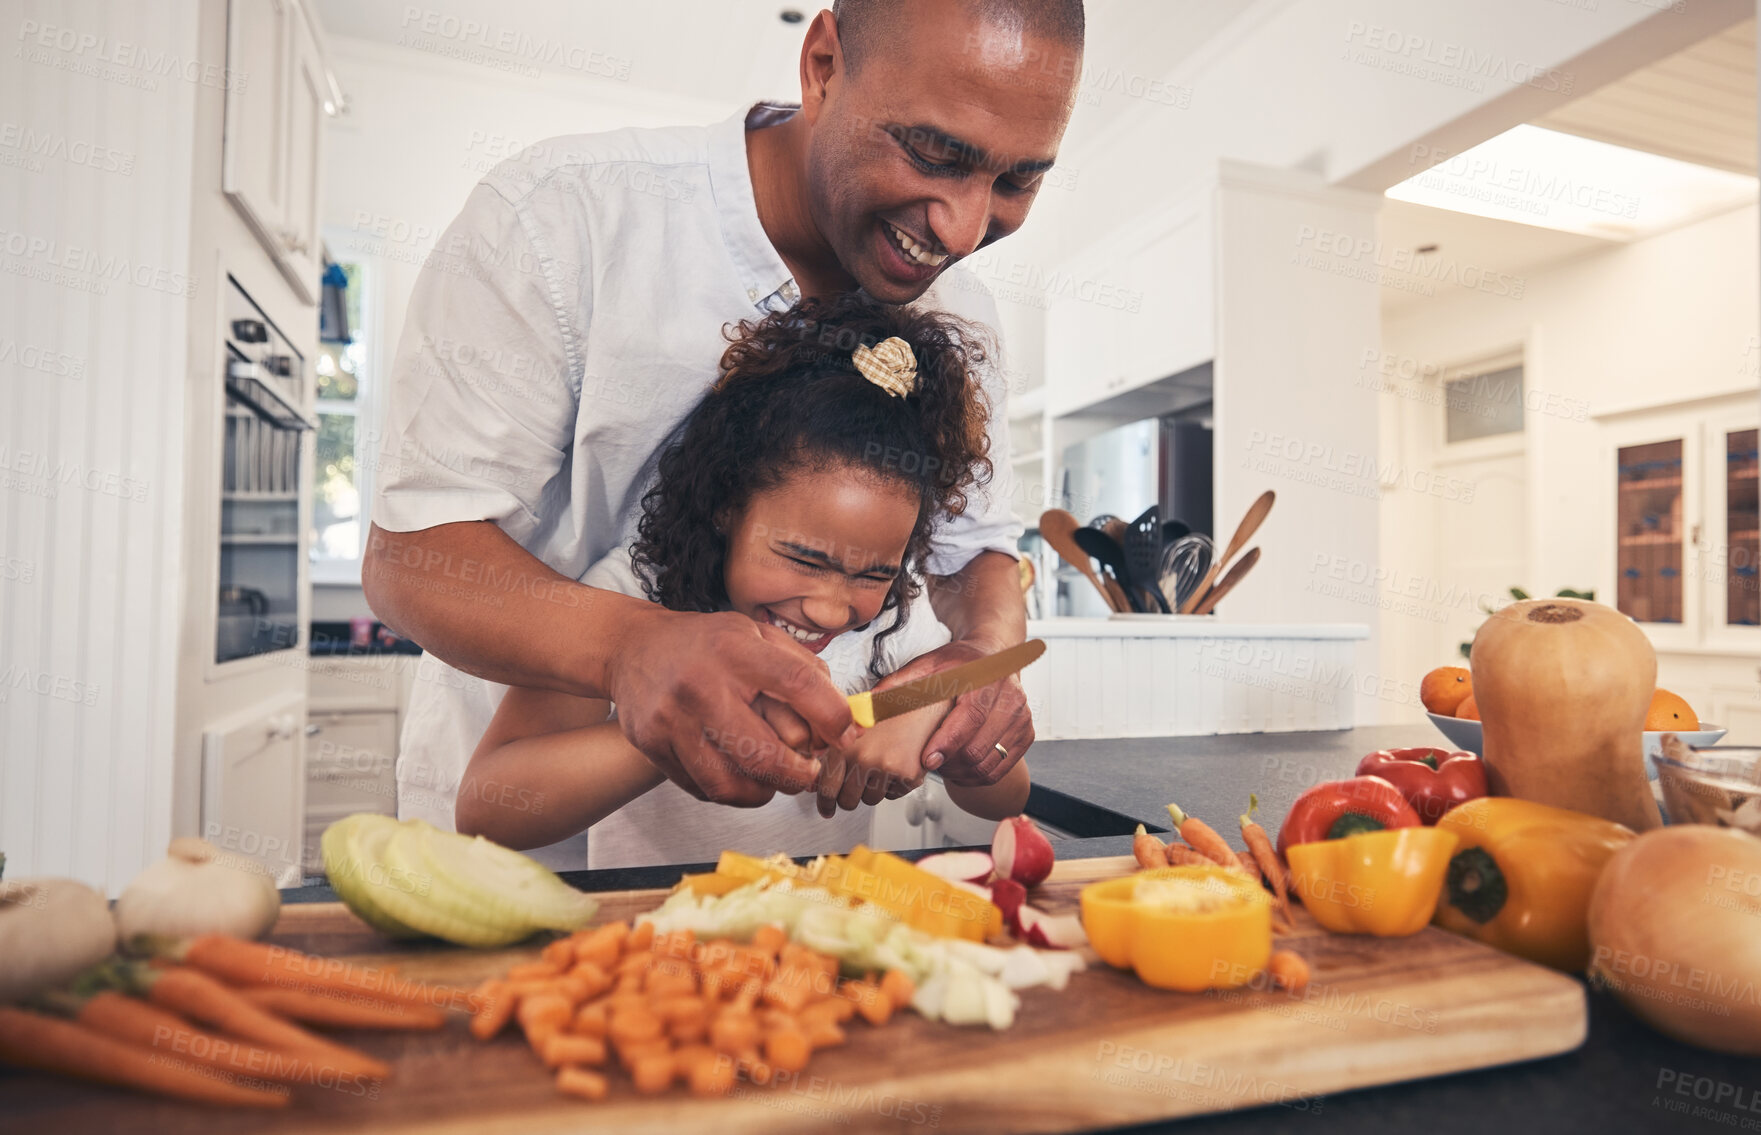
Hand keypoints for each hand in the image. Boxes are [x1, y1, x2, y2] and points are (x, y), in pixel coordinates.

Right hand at [606, 607, 853, 805]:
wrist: (634, 647)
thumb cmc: (705, 643)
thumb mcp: (756, 634)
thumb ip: (802, 668)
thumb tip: (841, 716)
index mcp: (735, 649)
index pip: (798, 685)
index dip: (832, 718)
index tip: (846, 737)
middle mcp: (701, 685)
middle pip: (763, 754)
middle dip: (798, 775)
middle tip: (809, 774)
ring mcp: (671, 719)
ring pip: (730, 783)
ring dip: (764, 792)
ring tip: (775, 781)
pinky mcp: (652, 745)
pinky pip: (701, 787)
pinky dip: (730, 791)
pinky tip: (741, 776)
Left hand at [814, 707, 936, 816]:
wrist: (921, 702)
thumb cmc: (886, 711)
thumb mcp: (852, 725)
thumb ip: (833, 750)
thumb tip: (816, 781)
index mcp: (844, 744)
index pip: (827, 788)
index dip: (825, 803)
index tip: (826, 809)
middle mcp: (864, 757)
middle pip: (848, 801)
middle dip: (849, 798)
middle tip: (854, 788)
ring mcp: (887, 768)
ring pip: (870, 800)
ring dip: (872, 790)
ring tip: (878, 766)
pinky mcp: (909, 775)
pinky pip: (893, 795)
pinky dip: (893, 786)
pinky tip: (895, 764)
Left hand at [874, 640, 1033, 787]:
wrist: (993, 657)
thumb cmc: (959, 663)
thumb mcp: (927, 665)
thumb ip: (898, 684)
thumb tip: (867, 707)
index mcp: (986, 678)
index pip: (971, 716)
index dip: (949, 742)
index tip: (928, 759)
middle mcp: (1010, 698)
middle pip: (980, 748)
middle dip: (950, 764)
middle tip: (930, 763)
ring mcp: (1022, 717)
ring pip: (990, 764)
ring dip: (962, 774)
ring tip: (944, 766)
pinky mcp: (1027, 733)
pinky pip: (1001, 769)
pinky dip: (978, 776)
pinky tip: (961, 768)